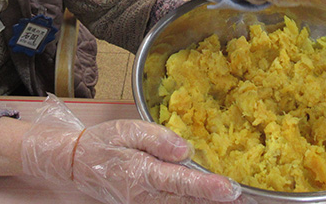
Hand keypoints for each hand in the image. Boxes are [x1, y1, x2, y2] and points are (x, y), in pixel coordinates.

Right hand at [21, 95, 245, 203]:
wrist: (76, 164)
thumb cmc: (102, 143)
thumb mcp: (126, 129)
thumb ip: (156, 138)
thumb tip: (184, 148)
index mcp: (143, 174)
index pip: (182, 182)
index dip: (208, 187)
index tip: (230, 189)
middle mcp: (147, 196)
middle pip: (189, 201)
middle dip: (218, 201)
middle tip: (248, 199)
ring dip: (209, 203)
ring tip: (239, 199)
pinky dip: (195, 202)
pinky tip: (212, 198)